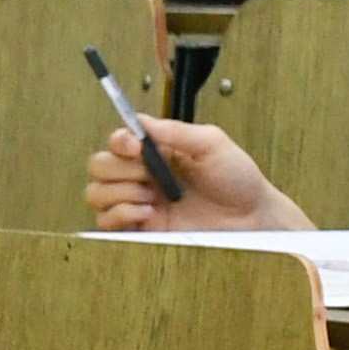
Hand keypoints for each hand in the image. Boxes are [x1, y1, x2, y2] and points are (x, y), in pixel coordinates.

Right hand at [85, 112, 288, 232]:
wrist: (252, 217)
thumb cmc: (239, 180)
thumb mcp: (213, 144)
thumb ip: (177, 131)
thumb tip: (140, 120)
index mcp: (157, 153)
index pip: (117, 141)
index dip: (119, 141)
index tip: (134, 147)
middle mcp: (144, 176)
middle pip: (99, 165)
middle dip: (120, 168)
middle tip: (149, 175)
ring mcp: (140, 203)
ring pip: (96, 193)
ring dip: (120, 192)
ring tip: (151, 197)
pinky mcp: (141, 228)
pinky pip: (105, 222)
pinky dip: (121, 214)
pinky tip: (148, 212)